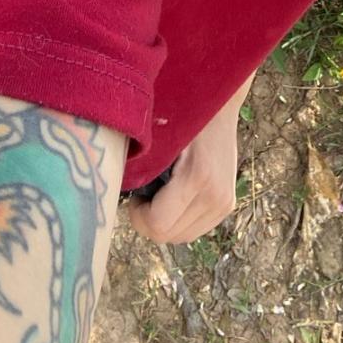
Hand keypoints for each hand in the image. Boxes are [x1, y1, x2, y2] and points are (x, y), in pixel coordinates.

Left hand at [127, 93, 243, 244]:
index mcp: (197, 176)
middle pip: (169, 236)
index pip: (158, 224)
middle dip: (149, 221)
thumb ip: (142, 165)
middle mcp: (215, 195)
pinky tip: (174, 199)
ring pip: (181, 237)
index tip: (134, 196)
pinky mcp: (227, 205)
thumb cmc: (182, 115)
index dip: (138, 216)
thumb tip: (115, 191)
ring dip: (165, 223)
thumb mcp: (160, 137)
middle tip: (143, 195)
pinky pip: (195, 230)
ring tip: (159, 196)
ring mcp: (224, 202)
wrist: (219, 106)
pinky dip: (179, 221)